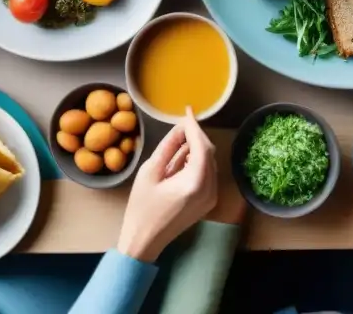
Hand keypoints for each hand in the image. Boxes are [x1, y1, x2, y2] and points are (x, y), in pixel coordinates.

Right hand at [117, 108, 217, 262]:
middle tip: (182, 124)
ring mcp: (212, 197)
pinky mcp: (209, 202)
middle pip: (209, 153)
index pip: (201, 146)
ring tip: (179, 140)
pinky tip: (182, 158)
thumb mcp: (150, 172)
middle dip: (197, 136)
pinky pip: (208, 174)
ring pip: (210, 162)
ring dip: (197, 148)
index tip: (187, 110)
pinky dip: (198, 162)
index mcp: (195, 182)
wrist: (144, 242)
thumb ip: (168, 147)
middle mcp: (210, 189)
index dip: (194, 126)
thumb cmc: (141, 208)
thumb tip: (179, 127)